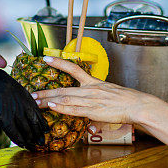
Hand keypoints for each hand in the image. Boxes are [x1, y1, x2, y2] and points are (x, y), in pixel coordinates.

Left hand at [33, 57, 167, 125]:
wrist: (137, 105)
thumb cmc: (126, 101)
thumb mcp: (109, 95)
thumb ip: (96, 100)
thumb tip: (88, 109)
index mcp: (94, 83)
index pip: (73, 69)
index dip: (59, 62)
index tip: (45, 57)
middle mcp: (90, 89)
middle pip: (63, 88)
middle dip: (45, 91)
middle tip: (30, 93)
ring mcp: (91, 99)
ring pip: (65, 98)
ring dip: (48, 100)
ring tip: (35, 102)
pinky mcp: (94, 110)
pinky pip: (74, 109)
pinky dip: (62, 107)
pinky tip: (51, 106)